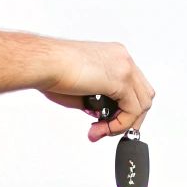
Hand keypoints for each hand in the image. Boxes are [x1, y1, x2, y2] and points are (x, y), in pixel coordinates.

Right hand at [39, 39, 154, 140]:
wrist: (43, 62)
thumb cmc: (51, 70)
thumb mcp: (81, 89)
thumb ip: (96, 101)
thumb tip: (101, 116)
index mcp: (114, 56)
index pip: (134, 86)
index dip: (125, 109)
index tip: (108, 122)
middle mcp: (122, 58)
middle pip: (144, 95)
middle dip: (129, 118)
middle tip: (109, 130)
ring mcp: (124, 67)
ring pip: (143, 104)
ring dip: (124, 123)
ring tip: (101, 131)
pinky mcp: (121, 79)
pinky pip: (133, 110)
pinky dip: (120, 124)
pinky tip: (102, 128)